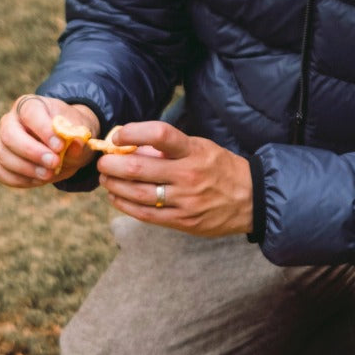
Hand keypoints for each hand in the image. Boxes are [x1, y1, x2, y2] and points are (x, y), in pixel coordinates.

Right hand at [0, 95, 99, 188]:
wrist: (66, 146)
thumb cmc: (71, 134)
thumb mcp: (81, 133)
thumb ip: (78, 139)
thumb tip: (76, 145)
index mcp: (30, 105)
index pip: (30, 112)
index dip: (43, 129)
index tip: (60, 146)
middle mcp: (11, 121)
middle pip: (9, 134)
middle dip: (32, 152)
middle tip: (54, 163)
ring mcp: (3, 142)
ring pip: (3, 155)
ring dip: (27, 168)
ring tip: (50, 174)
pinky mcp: (2, 162)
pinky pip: (3, 173)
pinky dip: (21, 179)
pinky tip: (39, 179)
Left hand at [96, 121, 252, 237]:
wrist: (251, 199)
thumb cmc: (220, 168)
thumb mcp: (200, 148)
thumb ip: (168, 149)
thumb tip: (131, 147)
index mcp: (193, 151)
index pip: (159, 134)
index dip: (133, 133)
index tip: (119, 136)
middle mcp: (188, 175)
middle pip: (138, 168)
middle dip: (112, 164)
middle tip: (103, 161)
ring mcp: (185, 201)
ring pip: (137, 194)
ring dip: (114, 185)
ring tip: (105, 178)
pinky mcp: (183, 221)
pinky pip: (145, 215)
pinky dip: (125, 205)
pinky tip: (116, 197)